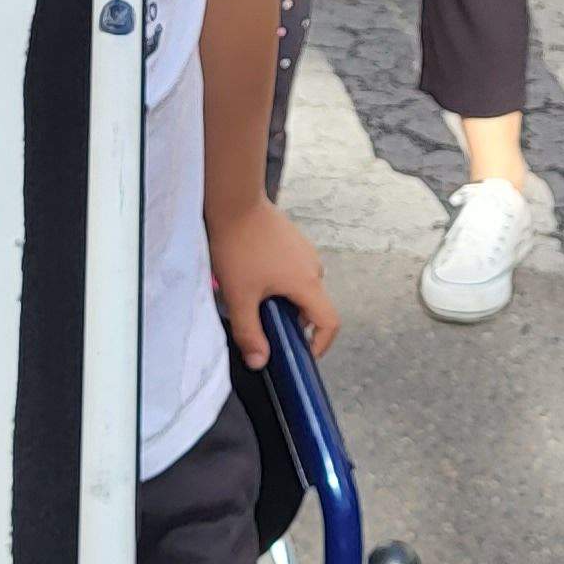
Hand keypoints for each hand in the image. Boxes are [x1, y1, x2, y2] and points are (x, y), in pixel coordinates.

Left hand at [207, 202, 338, 368]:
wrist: (234, 201)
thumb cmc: (238, 246)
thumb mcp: (239, 297)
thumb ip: (250, 333)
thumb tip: (260, 362)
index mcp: (307, 284)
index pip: (329, 323)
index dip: (320, 345)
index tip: (302, 353)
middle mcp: (313, 267)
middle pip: (313, 307)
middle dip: (292, 322)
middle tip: (263, 324)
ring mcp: (305, 251)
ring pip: (302, 288)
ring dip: (284, 301)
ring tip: (252, 297)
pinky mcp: (293, 240)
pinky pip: (294, 270)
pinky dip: (280, 282)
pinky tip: (253, 275)